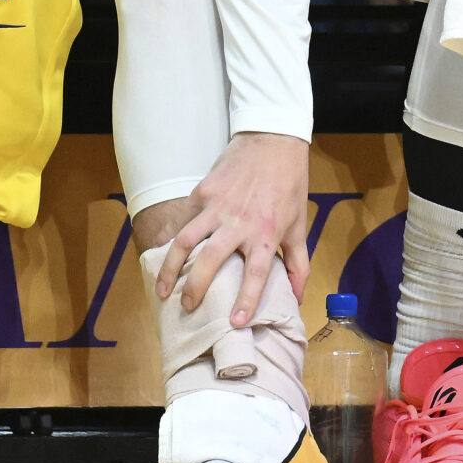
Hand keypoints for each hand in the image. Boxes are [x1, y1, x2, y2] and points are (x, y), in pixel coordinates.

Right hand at [155, 131, 314, 324]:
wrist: (272, 140)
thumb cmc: (289, 185)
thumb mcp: (298, 225)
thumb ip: (298, 264)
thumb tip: (299, 298)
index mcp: (267, 232)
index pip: (256, 273)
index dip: (246, 299)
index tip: (234, 322)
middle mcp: (239, 222)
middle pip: (210, 260)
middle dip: (195, 288)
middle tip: (187, 308)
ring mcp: (217, 206)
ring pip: (185, 241)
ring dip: (171, 268)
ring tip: (163, 290)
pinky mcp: (203, 192)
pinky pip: (183, 221)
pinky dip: (171, 241)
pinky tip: (163, 258)